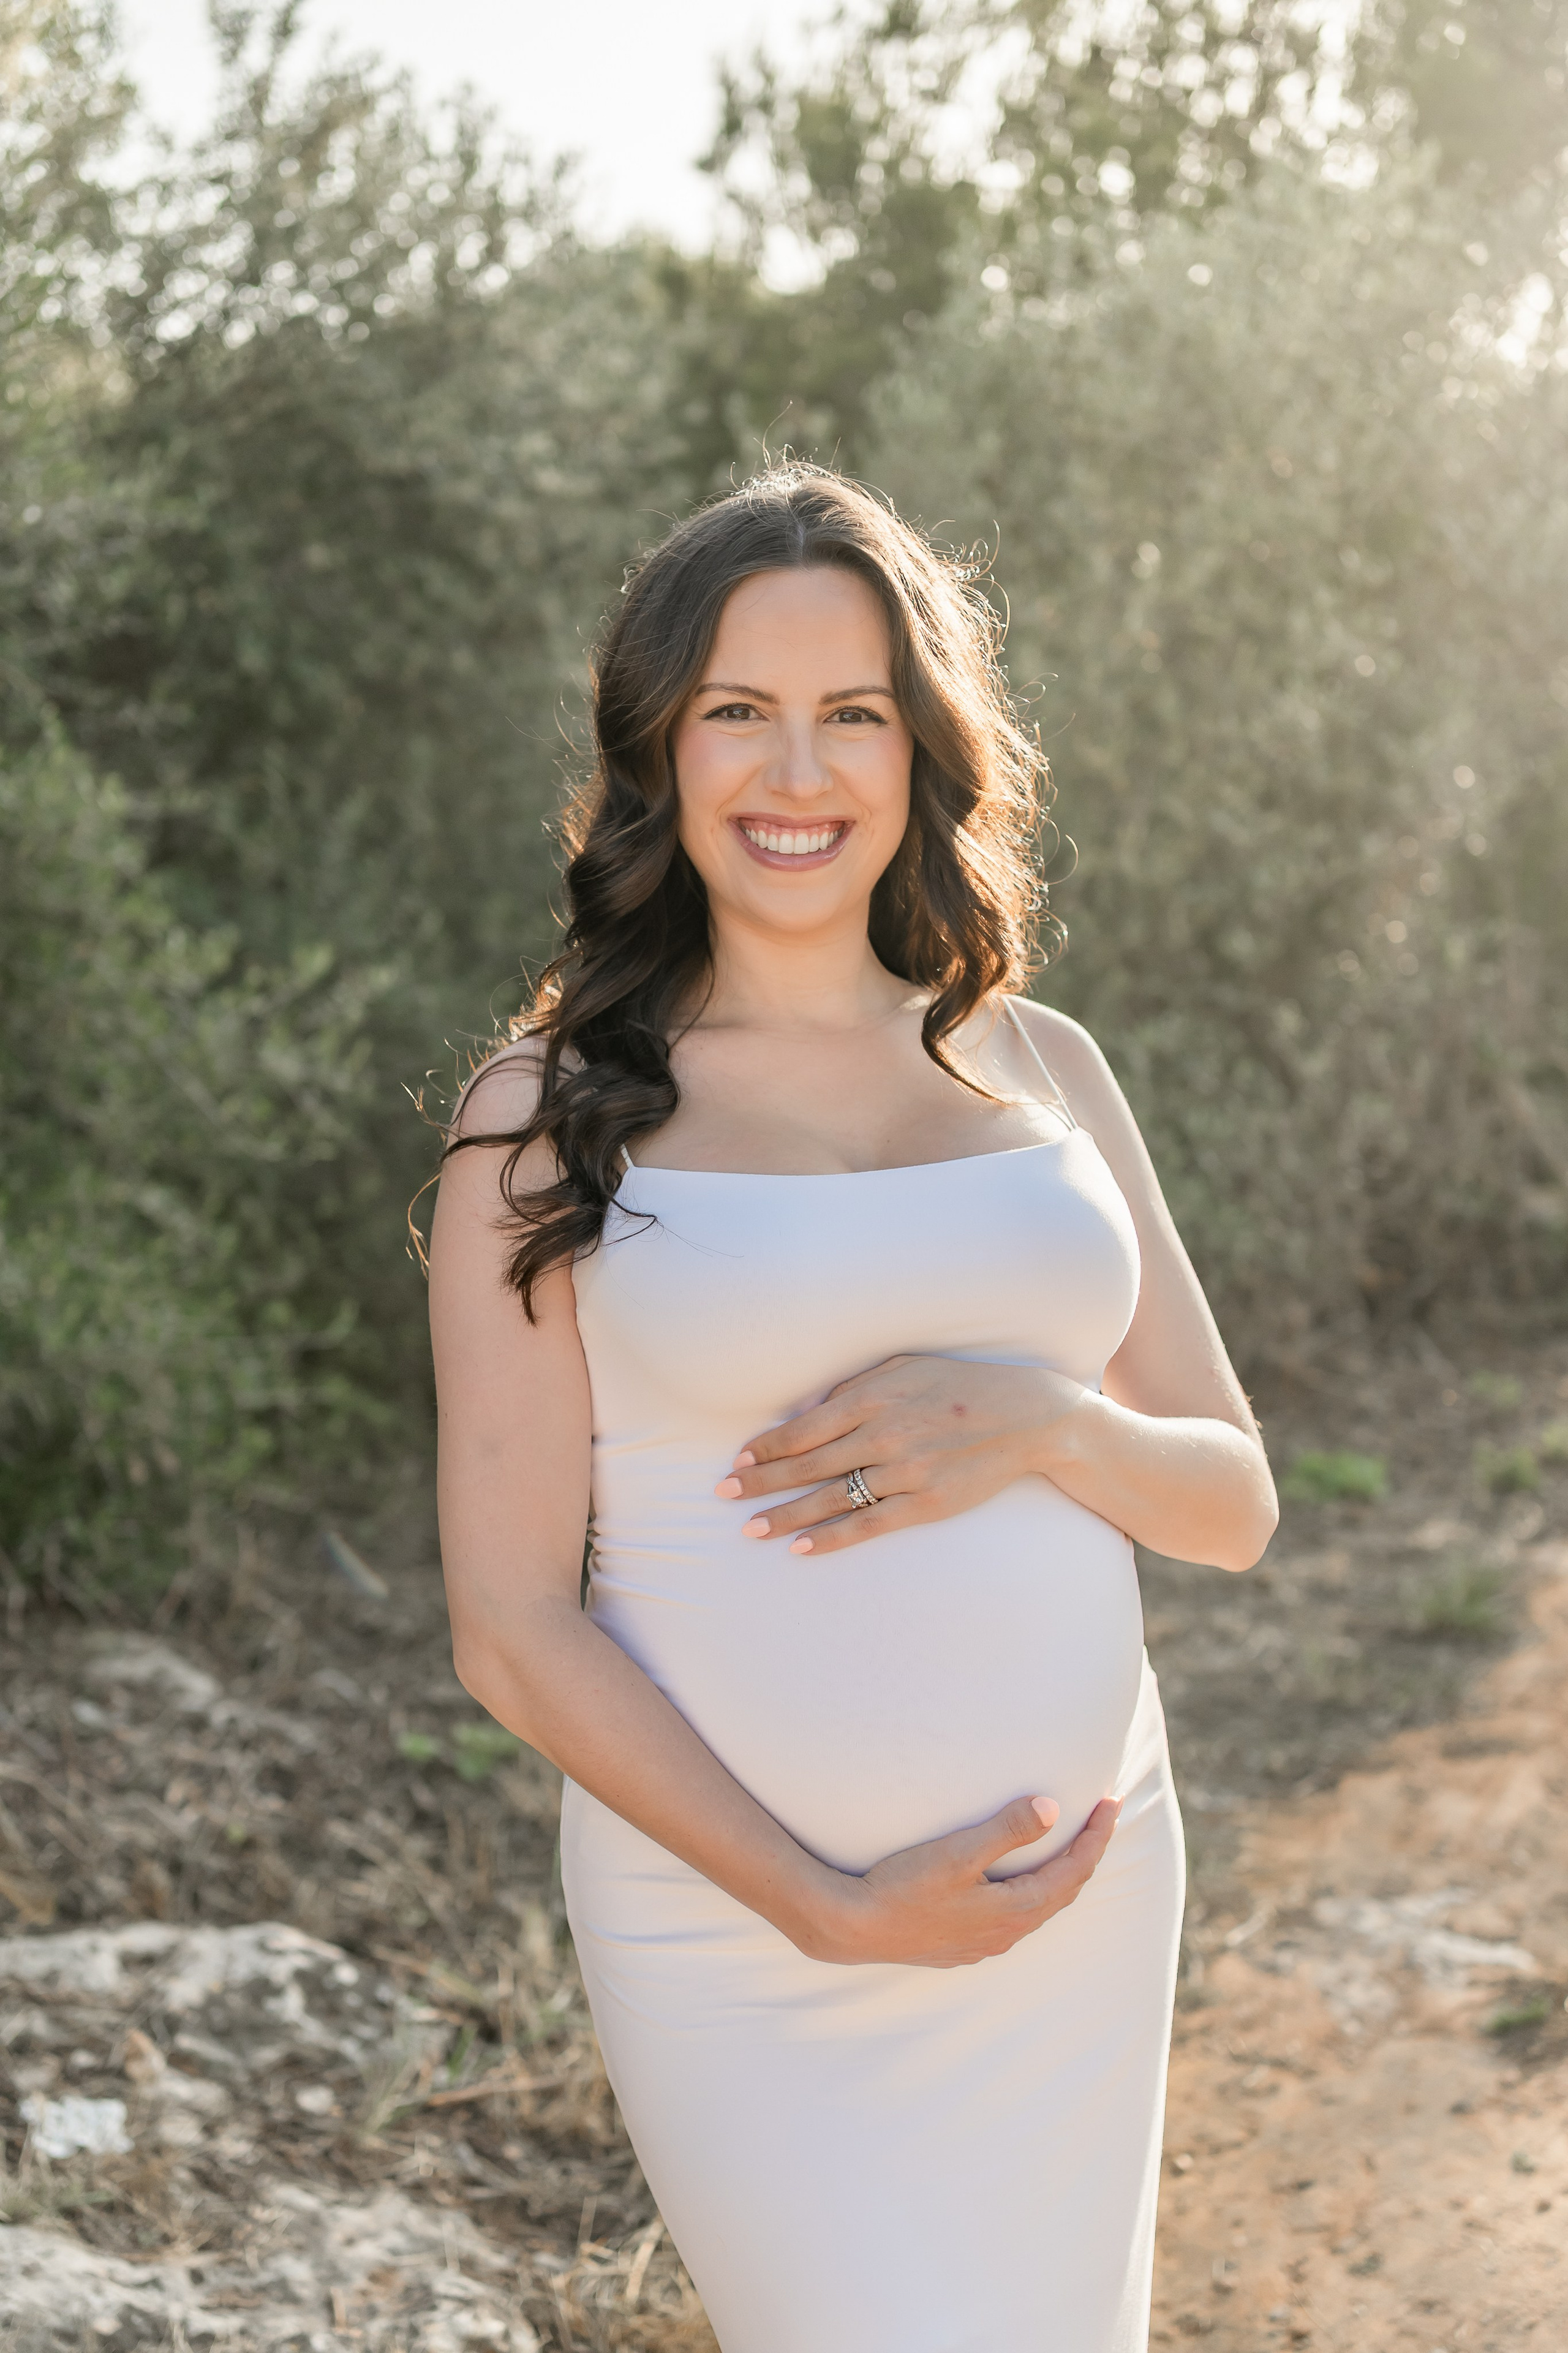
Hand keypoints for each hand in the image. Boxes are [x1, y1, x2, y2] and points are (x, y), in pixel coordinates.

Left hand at [714, 1354, 1093, 1553]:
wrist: (1028, 1417)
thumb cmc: (961, 1386)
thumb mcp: (907, 1367)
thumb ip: (858, 1387)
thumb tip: (812, 1409)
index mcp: (875, 1396)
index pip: (805, 1427)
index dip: (767, 1447)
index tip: (738, 1460)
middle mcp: (884, 1434)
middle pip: (807, 1464)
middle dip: (760, 1481)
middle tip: (723, 1495)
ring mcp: (905, 1471)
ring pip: (830, 1498)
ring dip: (784, 1515)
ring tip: (749, 1530)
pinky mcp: (926, 1504)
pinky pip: (867, 1525)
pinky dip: (829, 1538)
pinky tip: (799, 1548)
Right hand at [804, 1793, 1122, 1967]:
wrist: (854, 1927)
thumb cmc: (903, 1886)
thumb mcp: (956, 1852)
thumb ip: (1006, 1830)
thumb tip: (1053, 1809)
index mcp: (1013, 1910)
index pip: (1072, 1872)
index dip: (1096, 1837)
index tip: (1111, 1804)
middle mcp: (1005, 1933)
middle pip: (1062, 1891)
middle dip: (1085, 1853)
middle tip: (1100, 1818)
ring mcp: (984, 1943)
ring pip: (1038, 1906)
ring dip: (1059, 1874)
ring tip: (1067, 1844)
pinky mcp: (963, 1945)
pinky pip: (1014, 1917)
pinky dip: (1030, 1891)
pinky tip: (1017, 1879)